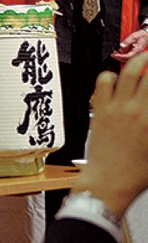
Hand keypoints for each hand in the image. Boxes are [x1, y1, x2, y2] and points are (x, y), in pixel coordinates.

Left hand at [71, 52, 147, 215]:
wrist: (107, 183)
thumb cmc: (135, 174)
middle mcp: (136, 110)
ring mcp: (116, 108)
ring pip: (127, 72)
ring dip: (138, 61)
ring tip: (144, 58)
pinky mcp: (99, 109)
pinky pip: (103, 82)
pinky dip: (110, 74)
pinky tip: (116, 77)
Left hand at [112, 28, 147, 61]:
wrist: (145, 35)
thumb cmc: (140, 35)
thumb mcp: (133, 37)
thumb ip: (127, 42)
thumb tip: (121, 46)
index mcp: (137, 50)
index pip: (128, 56)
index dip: (120, 56)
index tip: (114, 55)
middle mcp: (136, 53)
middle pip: (127, 59)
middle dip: (118, 57)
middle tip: (112, 54)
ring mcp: (135, 53)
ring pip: (126, 58)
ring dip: (120, 56)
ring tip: (114, 53)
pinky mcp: (133, 52)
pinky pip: (127, 56)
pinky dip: (122, 55)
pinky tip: (118, 52)